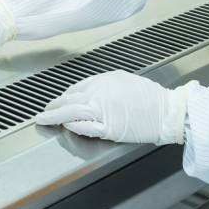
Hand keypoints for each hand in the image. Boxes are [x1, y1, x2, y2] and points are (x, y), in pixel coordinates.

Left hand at [34, 71, 197, 144]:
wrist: (165, 110)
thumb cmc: (149, 97)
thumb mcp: (123, 80)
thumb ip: (103, 85)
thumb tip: (88, 93)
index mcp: (102, 81)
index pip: (74, 89)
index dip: (62, 97)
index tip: (56, 102)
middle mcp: (99, 93)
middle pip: (68, 101)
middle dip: (52, 107)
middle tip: (43, 113)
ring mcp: (102, 111)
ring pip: (71, 114)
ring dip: (55, 118)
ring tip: (44, 121)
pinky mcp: (108, 128)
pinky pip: (85, 127)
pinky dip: (72, 127)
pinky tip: (65, 128)